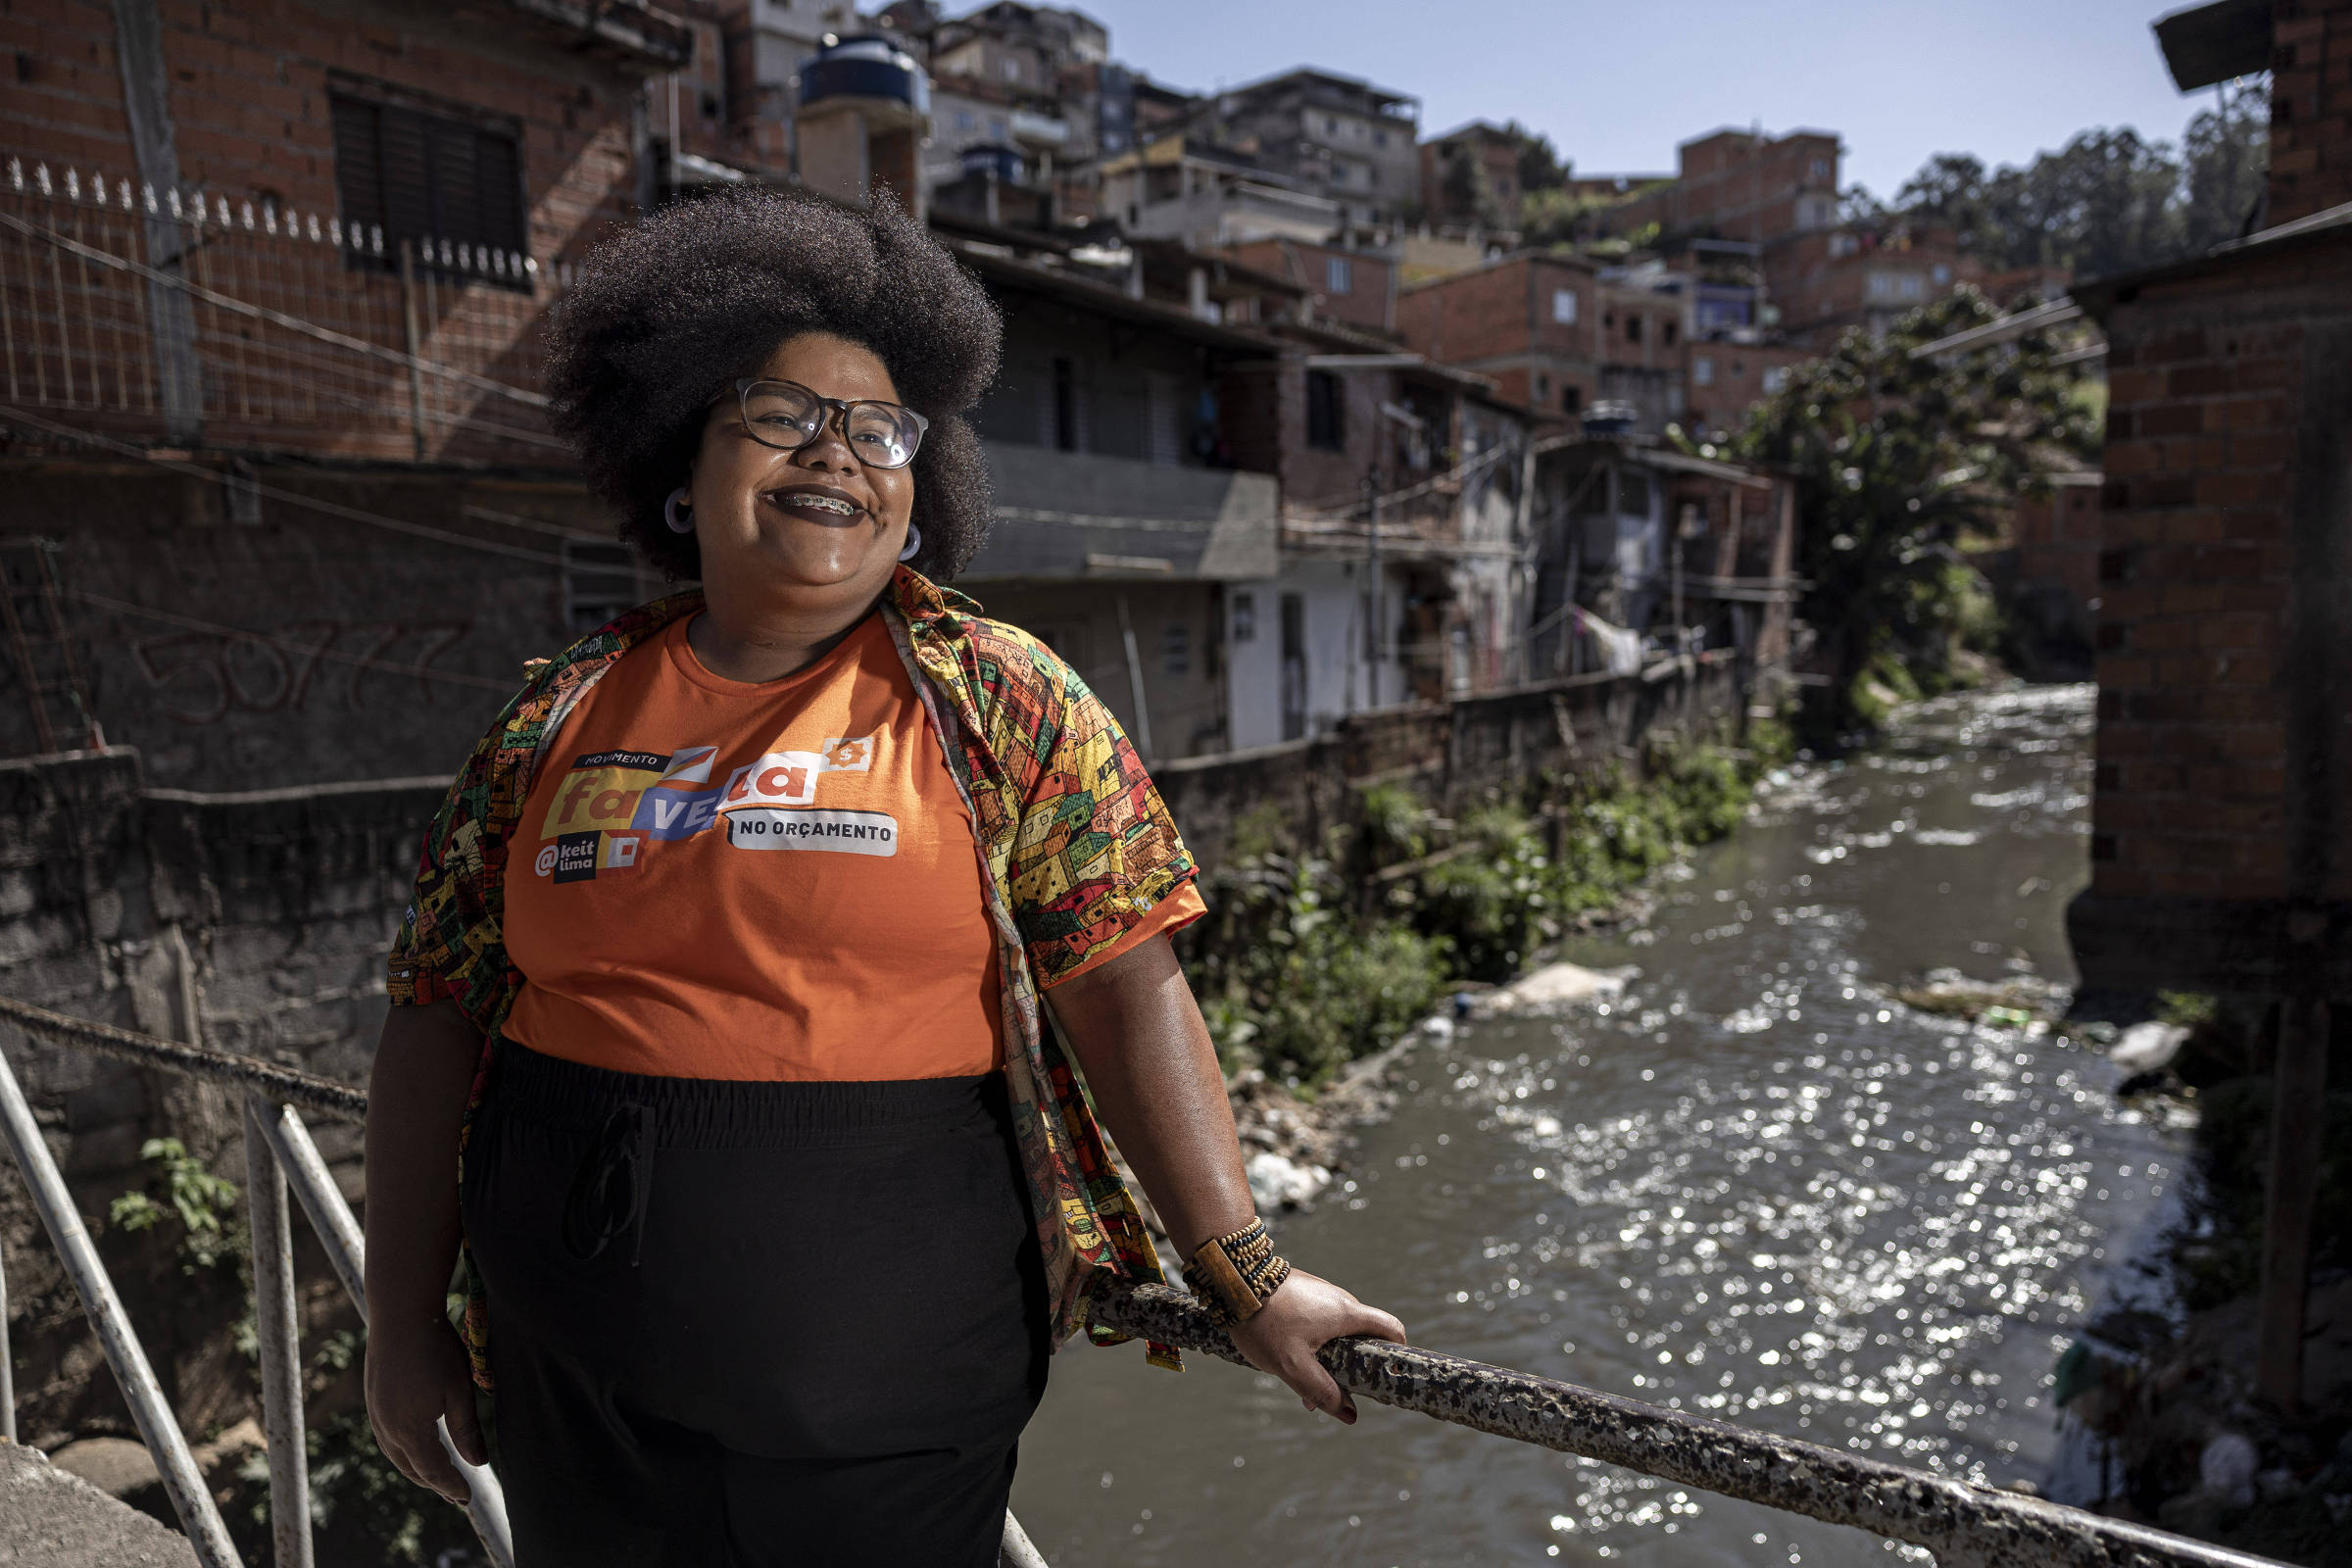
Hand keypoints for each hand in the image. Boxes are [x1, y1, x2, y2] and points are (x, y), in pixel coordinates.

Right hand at [365, 1316, 487, 1504]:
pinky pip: (387, 1437)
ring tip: (436, 1477)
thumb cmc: (435, 1349)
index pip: (433, 1471)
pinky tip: (413, 1446)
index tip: (467, 1499)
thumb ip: (467, 1430)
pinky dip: (403, 1451)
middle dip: (434, 1483)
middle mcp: (387, 1427)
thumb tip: (479, 1464)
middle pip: (411, 1468)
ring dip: (416, 1469)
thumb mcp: (459, 1391)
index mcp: (410, 1430)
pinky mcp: (373, 1399)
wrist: (400, 1314)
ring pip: (396, 1454)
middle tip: (455, 1495)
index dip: (450, 1487)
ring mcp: (376, 1413)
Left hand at [1225, 1269, 1405, 1424]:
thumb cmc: (1266, 1324)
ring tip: (1301, 1383)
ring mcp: (1320, 1292)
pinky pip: (1317, 1320)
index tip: (1384, 1375)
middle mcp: (1339, 1298)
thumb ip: (1322, 1391)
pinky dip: (1312, 1341)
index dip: (1396, 1351)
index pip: (1391, 1327)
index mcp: (1347, 1313)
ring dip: (1328, 1356)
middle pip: (1361, 1334)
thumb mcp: (1294, 1366)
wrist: (1234, 1282)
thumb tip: (1350, 1415)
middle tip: (1333, 1389)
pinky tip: (1287, 1358)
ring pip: (1335, 1330)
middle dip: (1352, 1365)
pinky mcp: (1302, 1291)